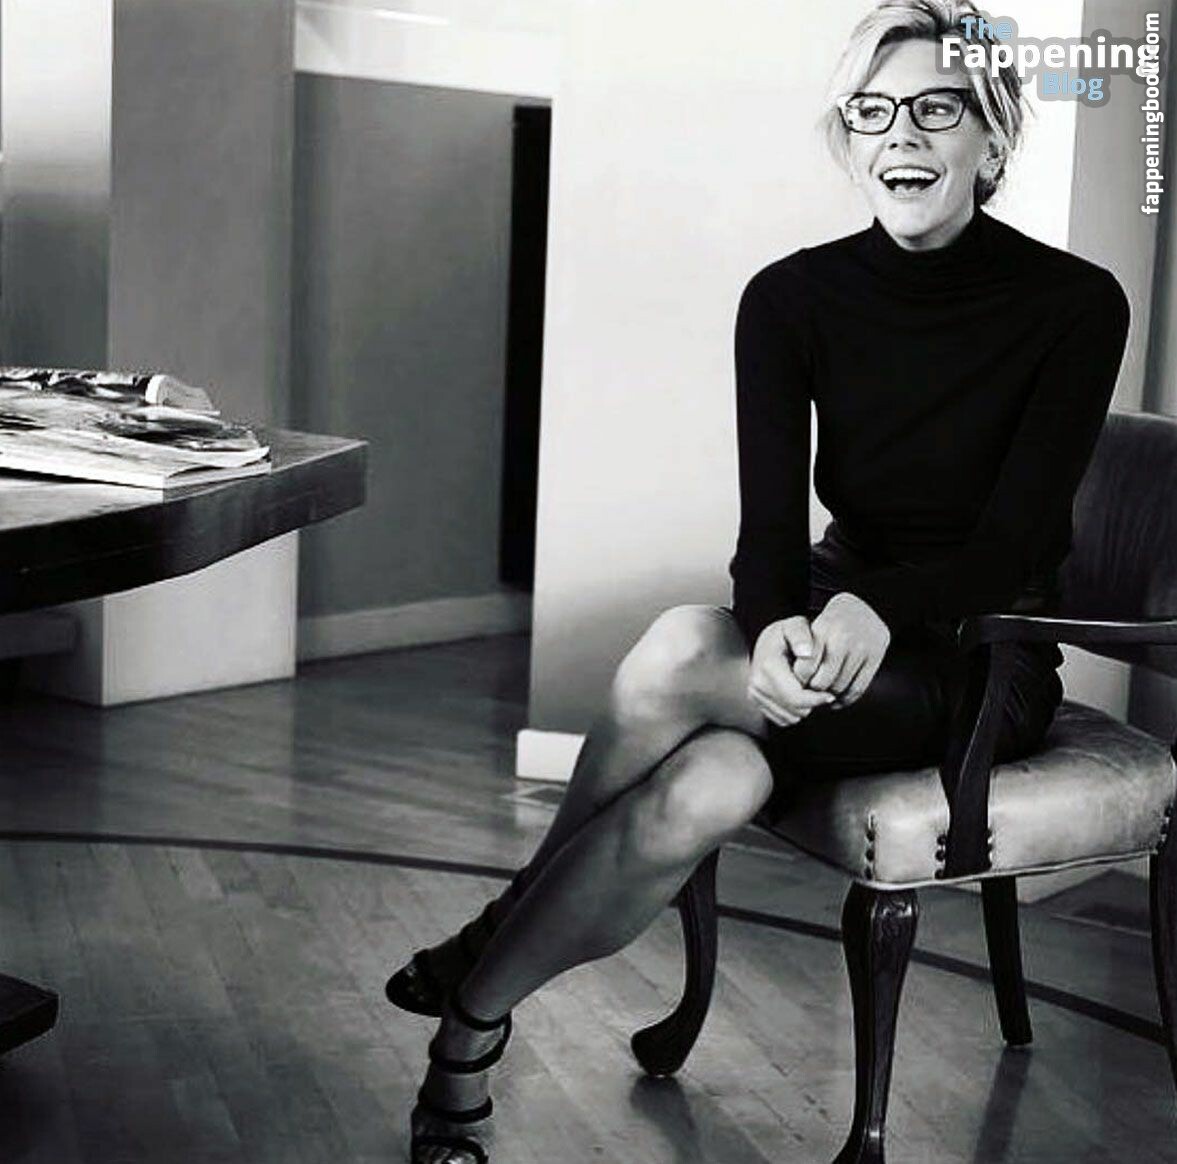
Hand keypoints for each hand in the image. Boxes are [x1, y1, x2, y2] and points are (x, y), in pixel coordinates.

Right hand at [747, 616, 835, 726]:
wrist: (765, 642)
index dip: (817, 699)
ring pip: (791, 717)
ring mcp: (755, 695)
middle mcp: (758, 683)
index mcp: (768, 666)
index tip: (829, 693)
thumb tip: (806, 652)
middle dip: (811, 702)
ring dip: (803, 707)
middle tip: (818, 688)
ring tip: (806, 687)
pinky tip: (796, 692)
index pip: (796, 698)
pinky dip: (794, 710)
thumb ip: (801, 635)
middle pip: (795, 710)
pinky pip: (784, 719)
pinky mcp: (757, 703)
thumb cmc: (783, 635)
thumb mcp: (795, 625)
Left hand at [791, 592, 889, 707]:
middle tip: (811, 691)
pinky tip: (838, 700)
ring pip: (840, 686)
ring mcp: (861, 648)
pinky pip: (858, 688)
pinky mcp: (875, 657)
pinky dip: (846, 699)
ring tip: (823, 695)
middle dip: (814, 689)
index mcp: (823, 628)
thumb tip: (797, 679)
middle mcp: (843, 638)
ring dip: (830, 696)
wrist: (864, 607)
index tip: (799, 681)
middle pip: (823, 680)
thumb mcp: (814, 626)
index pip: (806, 666)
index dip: (801, 678)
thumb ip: (804, 648)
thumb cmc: (832, 622)